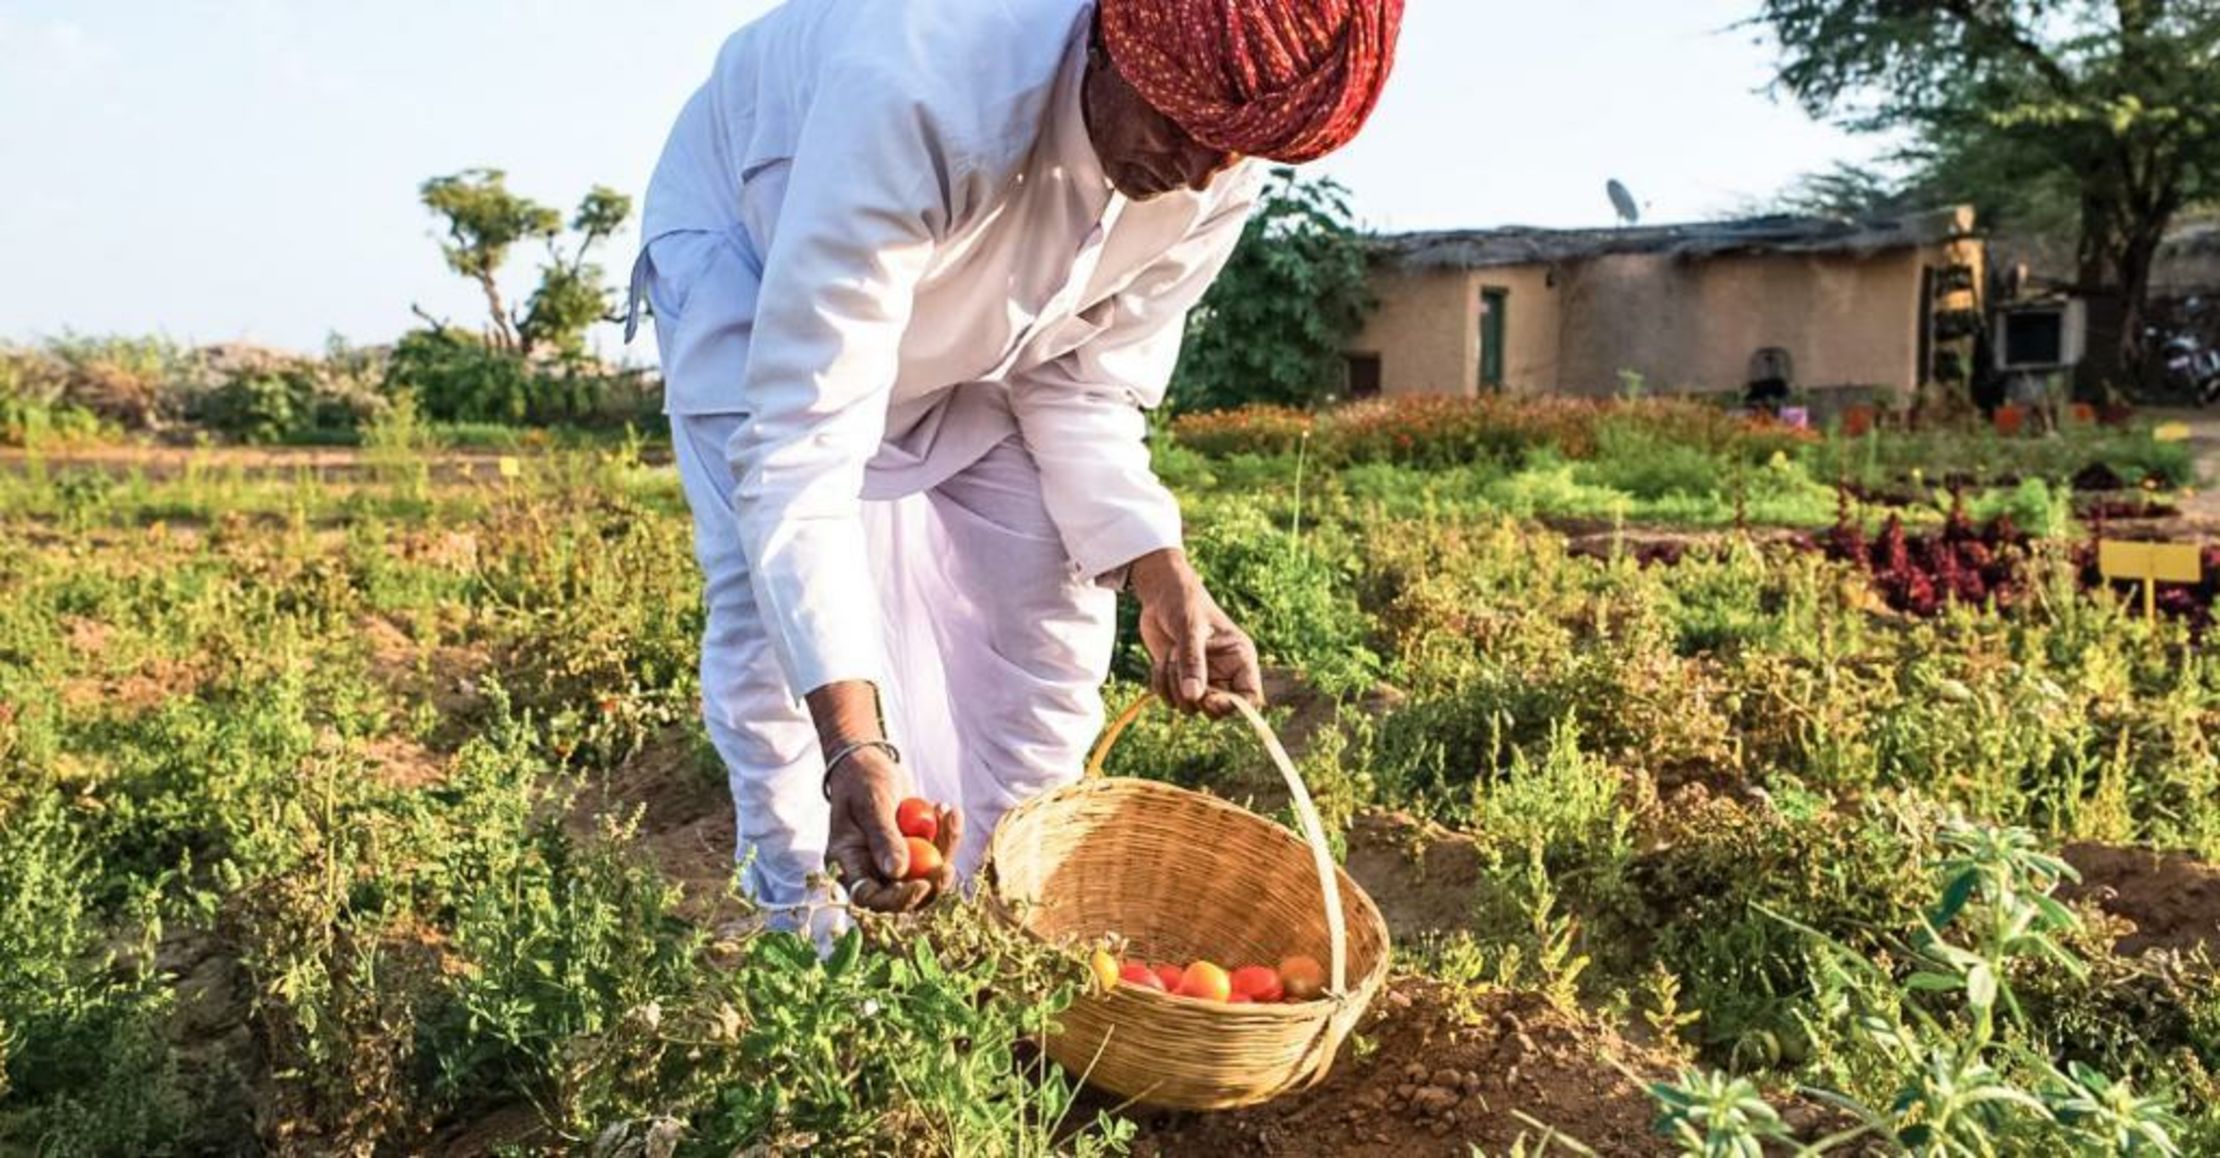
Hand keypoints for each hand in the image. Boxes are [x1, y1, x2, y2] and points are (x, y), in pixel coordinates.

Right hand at [824, 746, 961, 912]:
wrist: (870, 764)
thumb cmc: (862, 780)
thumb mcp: (872, 803)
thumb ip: (883, 836)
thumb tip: (897, 871)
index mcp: (848, 863)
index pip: (869, 897)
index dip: (896, 899)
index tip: (921, 885)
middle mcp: (870, 869)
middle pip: (903, 896)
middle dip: (930, 884)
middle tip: (948, 868)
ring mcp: (894, 862)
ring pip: (926, 877)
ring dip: (945, 852)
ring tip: (949, 814)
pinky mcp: (915, 852)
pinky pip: (938, 855)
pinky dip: (947, 835)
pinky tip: (946, 809)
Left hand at [1127, 548, 1262, 717]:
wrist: (1159, 593)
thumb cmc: (1184, 602)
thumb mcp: (1190, 628)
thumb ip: (1193, 662)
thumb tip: (1193, 697)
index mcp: (1240, 659)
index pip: (1250, 697)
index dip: (1233, 706)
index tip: (1207, 699)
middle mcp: (1224, 673)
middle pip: (1219, 710)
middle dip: (1196, 697)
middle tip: (1181, 674)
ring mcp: (1202, 678)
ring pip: (1191, 707)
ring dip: (1174, 687)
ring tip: (1170, 655)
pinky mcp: (1180, 679)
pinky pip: (1171, 700)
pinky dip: (1161, 686)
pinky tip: (1159, 662)